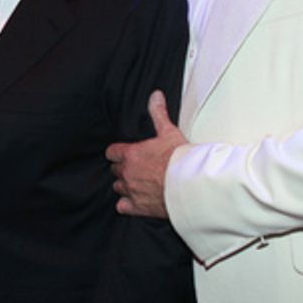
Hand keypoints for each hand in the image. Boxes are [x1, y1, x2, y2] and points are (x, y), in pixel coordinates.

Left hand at [106, 90, 185, 218]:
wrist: (191, 185)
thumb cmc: (181, 159)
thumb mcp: (169, 132)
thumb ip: (158, 113)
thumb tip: (155, 95)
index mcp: (131, 154)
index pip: (111, 152)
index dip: (117, 153)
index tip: (124, 154)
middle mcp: (127, 172)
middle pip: (115, 170)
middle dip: (123, 169)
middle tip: (137, 169)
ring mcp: (131, 190)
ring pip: (118, 187)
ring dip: (125, 186)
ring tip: (138, 184)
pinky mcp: (138, 207)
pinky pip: (122, 207)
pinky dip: (127, 205)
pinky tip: (136, 202)